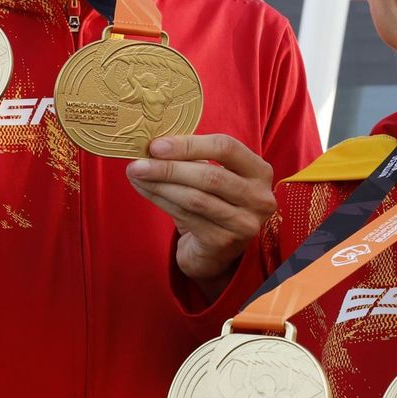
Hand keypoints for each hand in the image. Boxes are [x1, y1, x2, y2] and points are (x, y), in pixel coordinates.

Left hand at [125, 135, 275, 281]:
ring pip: (195, 198)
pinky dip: (160, 201)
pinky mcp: (223, 242)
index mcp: (260, 171)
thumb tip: (153, 145)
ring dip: (160, 185)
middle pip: (210, 176)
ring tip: (136, 174)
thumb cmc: (213, 204)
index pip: (227, 148)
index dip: (190, 145)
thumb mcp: (214, 177)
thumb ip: (193, 159)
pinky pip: (185, 217)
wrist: (215, 252)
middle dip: (169, 167)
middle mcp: (259, 198)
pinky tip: (145, 191)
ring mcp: (243, 223)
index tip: (157, 145)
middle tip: (139, 162)